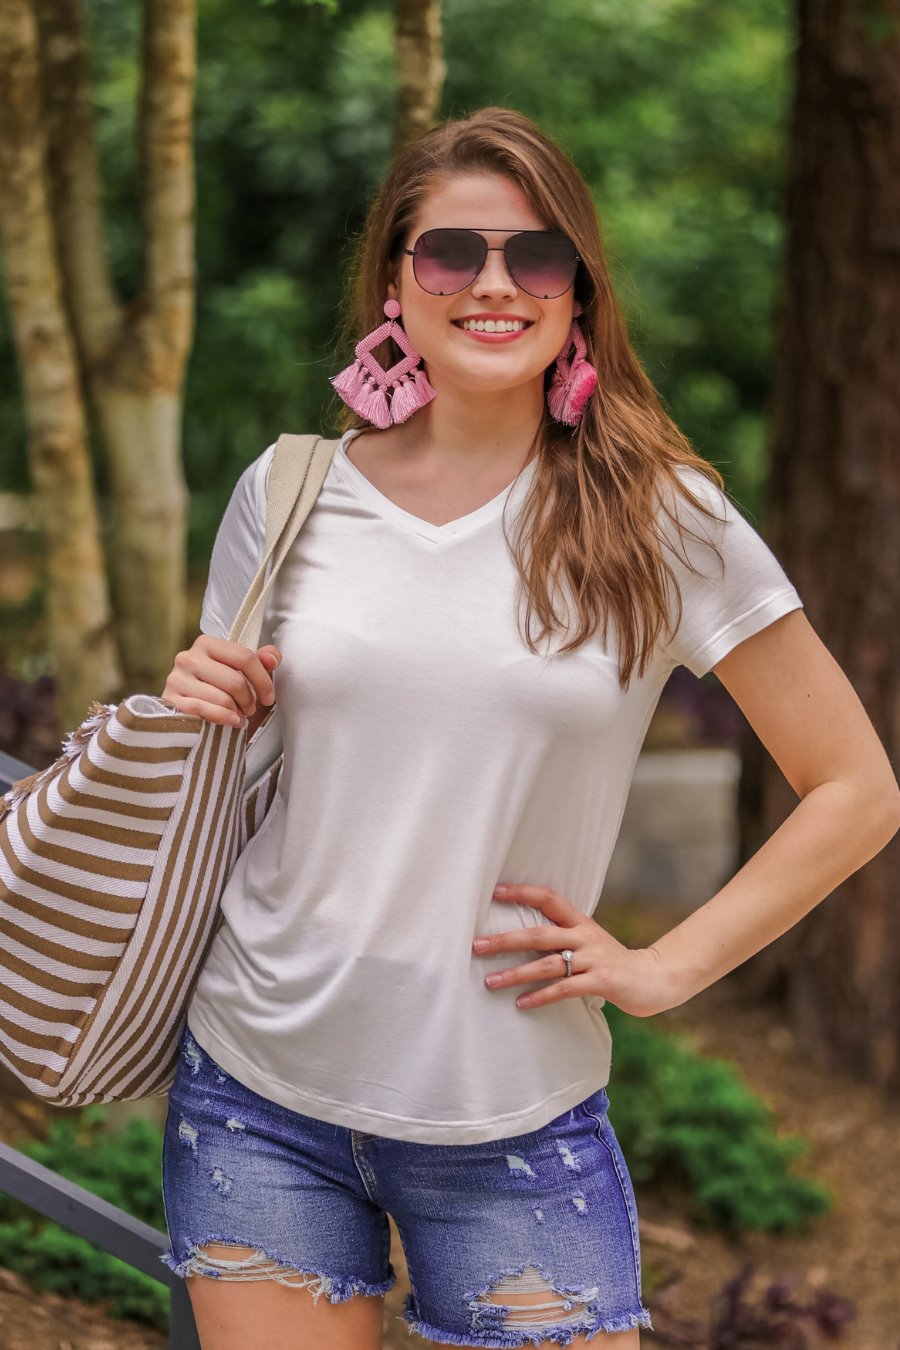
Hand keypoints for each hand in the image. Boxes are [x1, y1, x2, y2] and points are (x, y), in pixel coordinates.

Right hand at [161, 636, 282, 728]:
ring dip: (236, 711)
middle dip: (249, 700)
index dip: (263, 680)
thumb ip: (260, 661)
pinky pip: (204, 710)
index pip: (244, 657)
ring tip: (238, 715)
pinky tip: (232, 721)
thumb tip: (271, 658)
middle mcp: (188, 657)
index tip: (269, 697)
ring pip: (222, 698)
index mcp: (206, 644)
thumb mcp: (243, 674)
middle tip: (250, 709)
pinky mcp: (170, 701)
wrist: (190, 715)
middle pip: (234, 681)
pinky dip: (223, 718)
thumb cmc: (221, 691)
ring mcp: (176, 679)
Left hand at [472, 883, 673, 1017]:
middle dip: (505, 940)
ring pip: (547, 965)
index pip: (549, 898)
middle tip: (476, 945)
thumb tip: (522, 936)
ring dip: (515, 974)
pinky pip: (564, 989)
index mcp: (580, 921)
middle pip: (539, 935)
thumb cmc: (612, 961)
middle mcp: (585, 936)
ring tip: (490, 982)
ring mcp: (593, 959)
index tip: (495, 891)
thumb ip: (562, 935)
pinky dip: (540, 996)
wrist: (653, 978)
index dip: (523, 892)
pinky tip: (521, 1003)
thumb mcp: (589, 941)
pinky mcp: (601, 981)